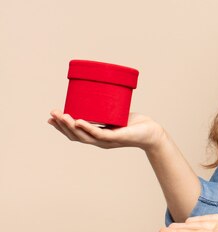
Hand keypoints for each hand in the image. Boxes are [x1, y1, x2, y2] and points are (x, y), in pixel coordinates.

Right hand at [48, 109, 165, 150]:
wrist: (152, 132)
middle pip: (75, 135)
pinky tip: (78, 121)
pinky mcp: (116, 138)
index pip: (75, 134)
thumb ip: (106, 108)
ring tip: (61, 115)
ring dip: (70, 125)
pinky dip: (87, 127)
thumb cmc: (136, 124)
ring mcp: (107, 141)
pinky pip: (98, 133)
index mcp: (97, 136)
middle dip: (61, 125)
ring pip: (83, 135)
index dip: (62, 127)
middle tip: (52, 113)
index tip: (51, 119)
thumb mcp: (116, 114)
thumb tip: (97, 90)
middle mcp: (100, 140)